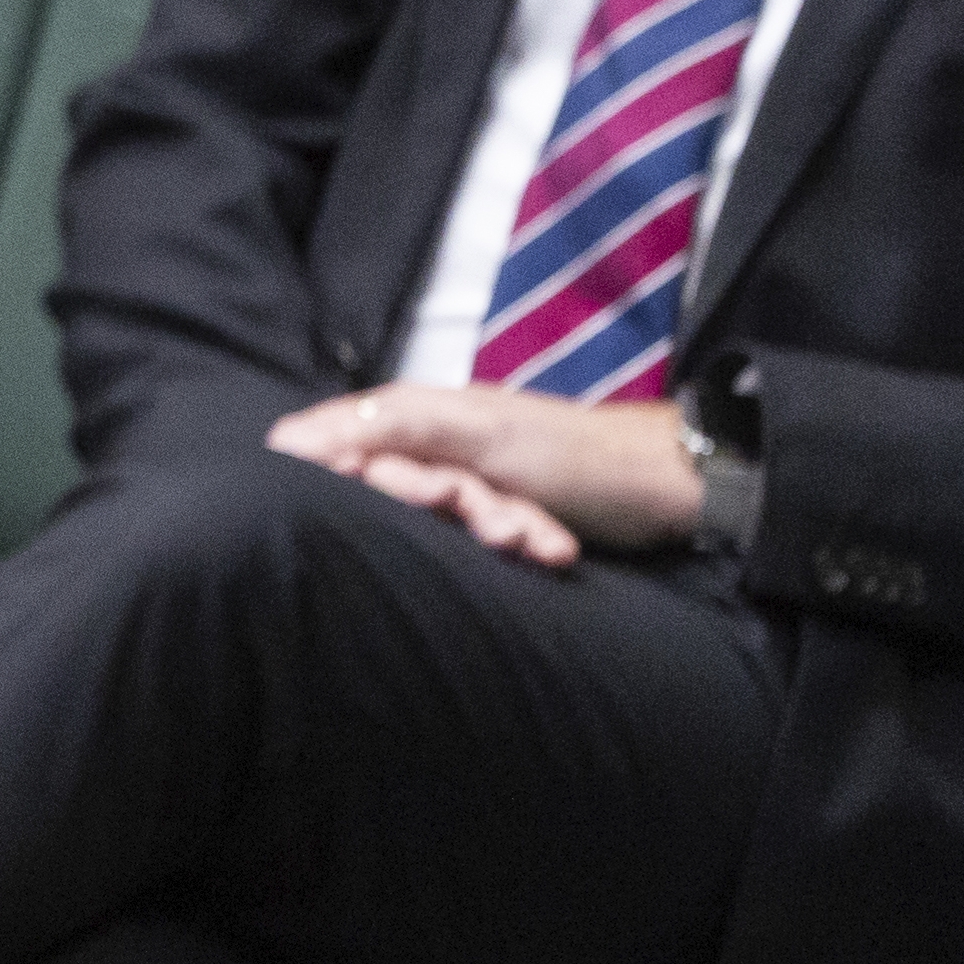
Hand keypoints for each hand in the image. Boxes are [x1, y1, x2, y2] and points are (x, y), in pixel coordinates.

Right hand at [265, 386, 700, 572]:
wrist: (673, 483)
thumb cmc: (576, 451)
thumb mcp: (479, 433)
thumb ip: (393, 428)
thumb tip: (290, 439)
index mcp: (413, 414)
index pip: (332, 447)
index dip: (348, 482)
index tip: (408, 501)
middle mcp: (428, 444)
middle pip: (385, 489)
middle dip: (436, 513)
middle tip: (494, 519)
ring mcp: (463, 480)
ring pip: (435, 521)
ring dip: (487, 533)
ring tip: (534, 537)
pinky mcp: (495, 514)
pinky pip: (475, 538)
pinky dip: (515, 545)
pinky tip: (546, 550)